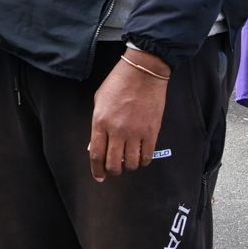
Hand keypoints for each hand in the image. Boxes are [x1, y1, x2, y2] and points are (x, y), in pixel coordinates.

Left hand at [87, 53, 170, 181]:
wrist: (143, 72)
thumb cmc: (119, 83)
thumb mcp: (99, 101)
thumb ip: (97, 125)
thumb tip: (95, 146)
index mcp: (100, 122)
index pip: (96, 155)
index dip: (97, 170)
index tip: (99, 176)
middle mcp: (117, 130)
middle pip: (114, 164)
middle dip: (113, 171)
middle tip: (115, 170)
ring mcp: (135, 132)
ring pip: (132, 163)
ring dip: (129, 167)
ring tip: (129, 161)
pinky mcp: (152, 131)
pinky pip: (147, 155)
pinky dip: (144, 161)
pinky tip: (142, 157)